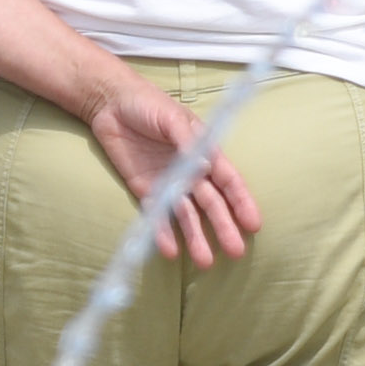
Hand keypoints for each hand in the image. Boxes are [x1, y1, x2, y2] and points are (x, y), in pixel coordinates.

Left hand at [90, 79, 260, 264]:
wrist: (111, 104)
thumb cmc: (148, 104)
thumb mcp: (172, 117)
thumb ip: (188, 141)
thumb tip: (207, 166)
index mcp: (204, 151)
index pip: (227, 180)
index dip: (241, 201)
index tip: (254, 224)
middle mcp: (190, 172)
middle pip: (211, 203)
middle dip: (224, 227)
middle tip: (236, 252)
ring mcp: (168, 184)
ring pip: (186, 215)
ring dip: (196, 237)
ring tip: (205, 261)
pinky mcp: (145, 191)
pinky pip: (157, 216)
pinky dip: (164, 233)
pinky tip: (171, 251)